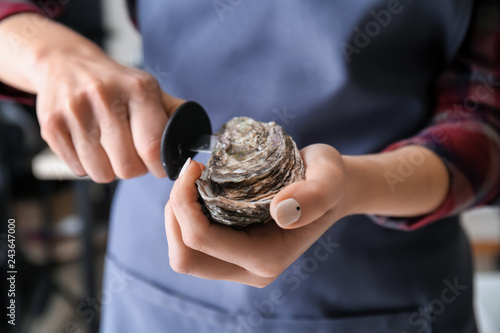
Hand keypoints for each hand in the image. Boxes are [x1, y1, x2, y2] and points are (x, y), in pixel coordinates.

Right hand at [0, 14, 183, 181]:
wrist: (65, 63)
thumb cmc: (115, 84)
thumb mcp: (148, 88)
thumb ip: (174, 113)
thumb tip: (199, 141)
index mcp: (138, 89)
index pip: (153, 147)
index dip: (159, 167)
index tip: (159, 166)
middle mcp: (104, 97)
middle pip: (127, 167)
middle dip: (135, 169)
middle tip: (133, 155)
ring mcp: (75, 112)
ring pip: (101, 173)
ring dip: (110, 169)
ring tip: (110, 149)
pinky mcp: (52, 126)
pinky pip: (78, 169)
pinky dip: (88, 165)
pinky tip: (90, 145)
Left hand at [165, 144, 346, 286]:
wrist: (329, 188)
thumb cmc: (328, 179)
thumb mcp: (329, 177)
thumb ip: (314, 195)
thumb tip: (280, 211)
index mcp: (268, 258)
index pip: (202, 240)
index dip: (184, 203)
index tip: (194, 167)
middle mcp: (251, 270)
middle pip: (185, 258)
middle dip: (174, 216)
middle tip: (188, 178)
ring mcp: (240, 266)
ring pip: (185, 255)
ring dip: (177, 218)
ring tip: (191, 184)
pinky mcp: (233, 255)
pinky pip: (194, 246)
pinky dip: (185, 220)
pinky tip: (199, 193)